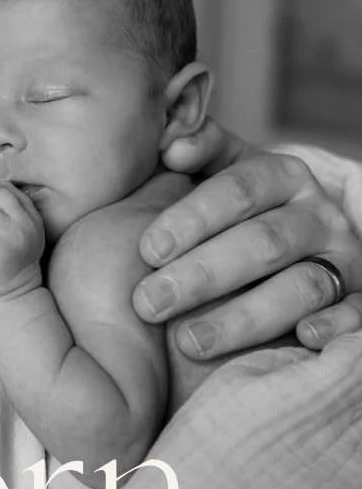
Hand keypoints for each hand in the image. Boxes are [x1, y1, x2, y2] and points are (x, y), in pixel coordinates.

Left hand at [143, 120, 361, 357]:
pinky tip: (303, 338)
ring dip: (244, 316)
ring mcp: (343, 261)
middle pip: (264, 242)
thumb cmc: (233, 218)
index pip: (239, 191)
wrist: (289, 253)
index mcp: (283, 177)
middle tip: (149, 303)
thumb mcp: (220, 176)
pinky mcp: (356, 302)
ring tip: (189, 343)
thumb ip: (198, 154)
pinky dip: (335, 327)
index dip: (192, 218)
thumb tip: (173, 145)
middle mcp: (318, 216)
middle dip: (202, 274)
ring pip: (301, 287)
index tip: (147, 251)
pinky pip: (356, 314)